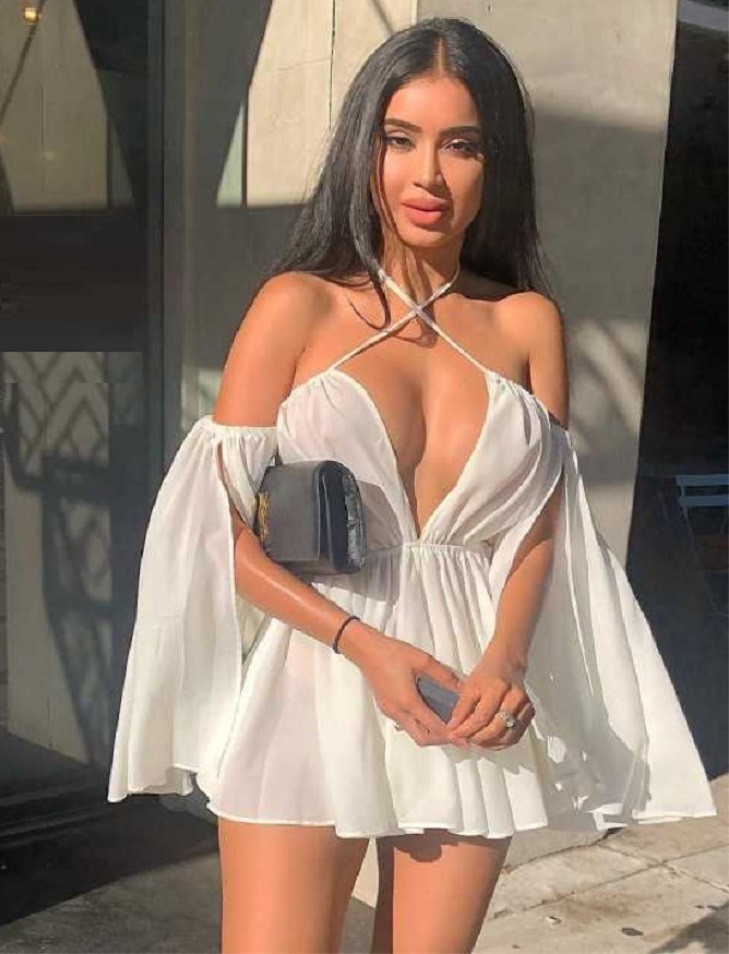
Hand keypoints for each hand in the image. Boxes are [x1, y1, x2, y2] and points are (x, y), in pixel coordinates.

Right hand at [347, 627, 470, 750]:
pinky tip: (430, 714)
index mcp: (408, 702)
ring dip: (430, 733)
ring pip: (413, 733)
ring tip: (446, 726)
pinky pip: (406, 724)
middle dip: (441, 739)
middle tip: (456, 734)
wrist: (366, 650)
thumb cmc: (393, 653)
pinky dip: (420, 726)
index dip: (450, 734)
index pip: (433, 726)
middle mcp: (398, 712)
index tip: (464, 737)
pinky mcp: (387, 708)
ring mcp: (390, 712)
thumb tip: (462, 688)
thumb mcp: (422, 660)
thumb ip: (443, 675)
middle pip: (422, 738)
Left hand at [445, 646, 534, 749]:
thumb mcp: (469, 686)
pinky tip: (489, 741)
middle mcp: (514, 698)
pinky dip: (501, 743)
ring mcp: (524, 706)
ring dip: (489, 743)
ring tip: (475, 741)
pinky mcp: (530, 713)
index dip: (466, 730)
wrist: (507, 663)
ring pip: (507, 736)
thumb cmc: (487, 673)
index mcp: (497, 687)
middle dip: (477, 738)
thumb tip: (453, 729)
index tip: (454, 734)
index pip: (481, 717)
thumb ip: (461, 709)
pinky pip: (515, 737)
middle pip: (495, 729)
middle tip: (464, 739)